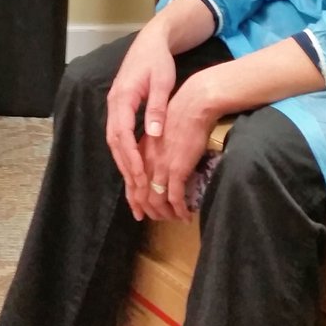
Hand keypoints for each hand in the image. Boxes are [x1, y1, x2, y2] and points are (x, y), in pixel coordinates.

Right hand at [106, 19, 176, 203]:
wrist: (150, 42)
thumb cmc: (158, 61)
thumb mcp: (162, 81)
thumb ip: (157, 107)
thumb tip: (154, 134)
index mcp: (122, 98)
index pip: (122, 133)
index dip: (130, 157)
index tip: (140, 176)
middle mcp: (113, 104)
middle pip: (114, 141)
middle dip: (125, 167)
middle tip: (138, 189)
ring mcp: (114, 106)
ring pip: (114, 140)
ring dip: (123, 163)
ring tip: (134, 186)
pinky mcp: (119, 108)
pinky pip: (117, 135)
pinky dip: (123, 153)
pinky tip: (132, 167)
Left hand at [134, 71, 217, 221]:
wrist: (192, 106)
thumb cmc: (180, 115)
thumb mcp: (160, 133)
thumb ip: (155, 150)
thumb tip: (157, 164)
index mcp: (141, 152)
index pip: (132, 182)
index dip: (134, 200)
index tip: (139, 212)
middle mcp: (147, 161)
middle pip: (142, 194)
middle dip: (148, 210)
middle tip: (157, 219)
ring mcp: (161, 166)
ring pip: (157, 200)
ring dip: (165, 213)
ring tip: (173, 218)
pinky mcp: (177, 169)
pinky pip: (175, 197)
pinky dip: (179, 210)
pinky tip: (185, 215)